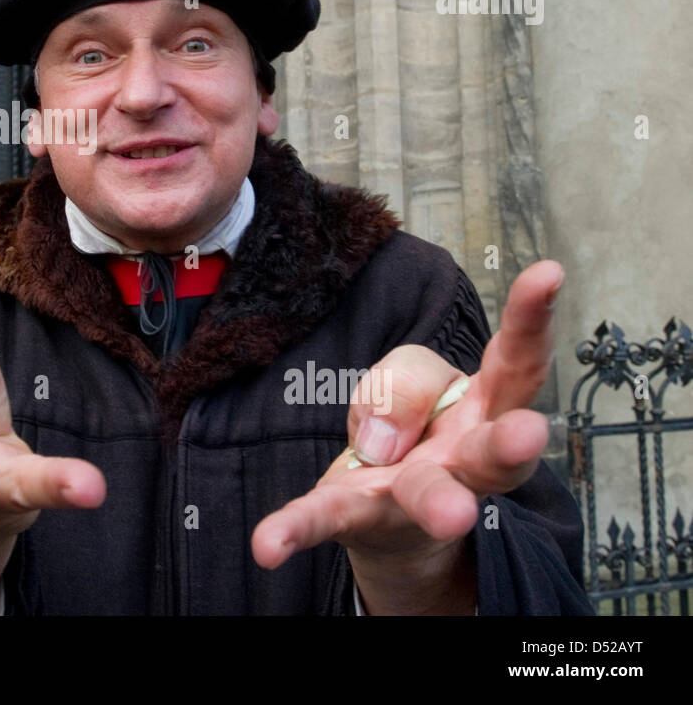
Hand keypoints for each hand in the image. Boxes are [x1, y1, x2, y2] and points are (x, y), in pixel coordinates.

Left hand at [250, 260, 564, 613]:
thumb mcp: (407, 383)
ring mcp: (414, 494)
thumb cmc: (413, 428)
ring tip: (451, 514)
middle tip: (530, 434)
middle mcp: (464, 457)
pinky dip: (295, 529)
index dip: (532, 318)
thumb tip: (386, 440)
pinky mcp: (358, 518)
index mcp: (483, 408)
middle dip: (510, 442)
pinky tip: (268, 545)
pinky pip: (325, 519)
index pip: (516, 361)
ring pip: (429, 491)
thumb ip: (401, 387)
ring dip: (438, 500)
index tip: (549, 271)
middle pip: (492, 447)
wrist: (390, 516)